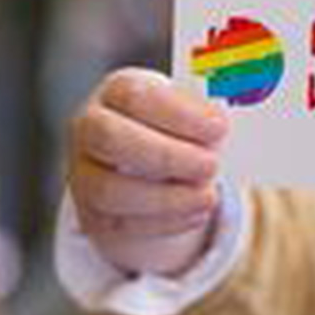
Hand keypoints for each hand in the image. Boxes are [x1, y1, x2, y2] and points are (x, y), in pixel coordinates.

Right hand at [68, 68, 227, 275]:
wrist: (143, 160)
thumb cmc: (172, 125)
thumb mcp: (186, 110)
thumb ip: (203, 116)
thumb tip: (230, 129)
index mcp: (117, 90)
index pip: (136, 96)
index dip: (178, 114)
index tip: (219, 128)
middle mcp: (90, 127)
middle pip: (111, 139)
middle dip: (166, 155)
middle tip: (211, 165)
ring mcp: (84, 172)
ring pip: (110, 189)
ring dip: (166, 197)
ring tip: (207, 195)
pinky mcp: (92, 214)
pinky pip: (121, 224)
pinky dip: (165, 222)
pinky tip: (196, 212)